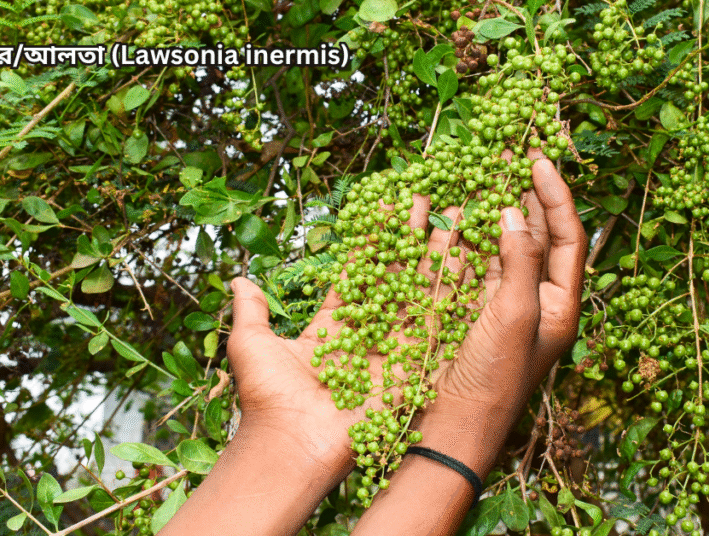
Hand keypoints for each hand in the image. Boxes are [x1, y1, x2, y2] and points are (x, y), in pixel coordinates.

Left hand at [225, 193, 434, 475]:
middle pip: (395, 279)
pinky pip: (433, 332)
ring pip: (419, 298)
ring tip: (455, 223)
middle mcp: (366, 336)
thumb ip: (252, 311)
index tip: (388, 206)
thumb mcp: (251, 345)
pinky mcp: (411, 372)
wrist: (291, 446)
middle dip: (412, 240)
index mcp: (332, 327)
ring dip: (437, 260)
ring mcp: (392, 353)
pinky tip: (469, 266)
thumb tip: (239, 279)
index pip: (358, 273)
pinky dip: (451, 300)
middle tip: (430, 202)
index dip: (373, 240)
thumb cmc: (267, 400)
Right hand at [350, 152, 586, 534]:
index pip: (568, 238)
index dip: (556, 196)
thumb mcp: (513, 315)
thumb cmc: (491, 378)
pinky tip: (456, 212)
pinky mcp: (472, 311)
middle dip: (529, 194)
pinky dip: (468, 235)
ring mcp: (504, 305)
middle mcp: (537, 301)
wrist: (453, 426)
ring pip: (507, 245)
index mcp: (560, 305)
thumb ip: (518, 260)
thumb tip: (511, 211)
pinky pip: (477, 262)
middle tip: (514, 154)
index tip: (537, 160)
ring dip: (497, 209)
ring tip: (487, 172)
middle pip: (540, 236)